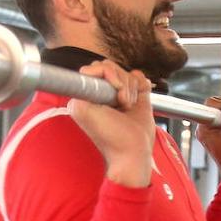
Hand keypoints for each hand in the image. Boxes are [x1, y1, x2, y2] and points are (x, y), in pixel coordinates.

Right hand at [70, 61, 154, 188]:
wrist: (131, 154)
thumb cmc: (135, 139)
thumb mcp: (141, 107)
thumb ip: (138, 88)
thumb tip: (137, 73)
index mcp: (99, 101)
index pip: (108, 72)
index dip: (125, 79)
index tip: (132, 101)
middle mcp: (87, 99)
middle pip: (106, 66)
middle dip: (127, 80)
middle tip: (129, 104)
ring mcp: (81, 99)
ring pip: (104, 66)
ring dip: (125, 84)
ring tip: (125, 105)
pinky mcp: (79, 100)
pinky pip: (99, 70)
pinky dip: (117, 80)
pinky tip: (121, 100)